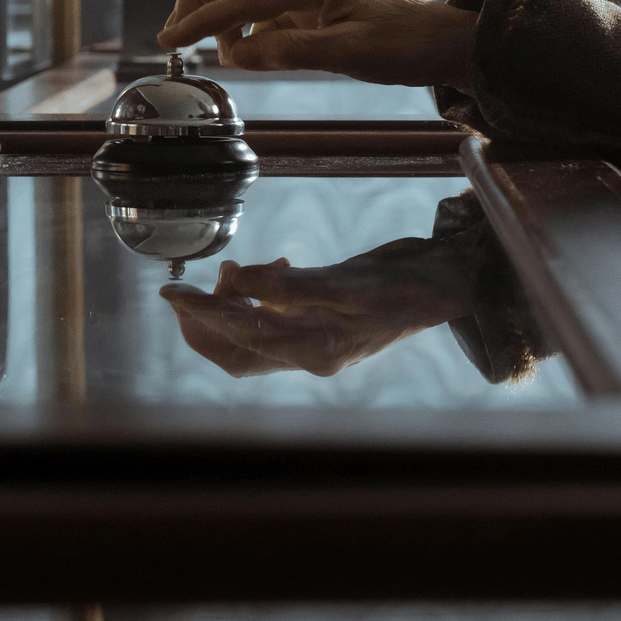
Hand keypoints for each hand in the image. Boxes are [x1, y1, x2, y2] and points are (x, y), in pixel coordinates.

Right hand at [156, 0, 476, 90]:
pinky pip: (266, 6)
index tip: (168, 41)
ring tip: (213, 49)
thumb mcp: (350, 55)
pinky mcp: (315, 0)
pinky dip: (245, 25)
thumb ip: (288, 52)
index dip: (198, 21)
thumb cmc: (408, 47)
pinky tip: (246, 49)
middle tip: (174, 34)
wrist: (450, 42)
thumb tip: (234, 55)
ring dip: (221, 13)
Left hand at [159, 237, 474, 378]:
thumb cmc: (409, 285)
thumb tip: (240, 280)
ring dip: (232, 300)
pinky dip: (259, 290)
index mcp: (317, 353)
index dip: (204, 317)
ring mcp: (313, 339)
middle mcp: (310, 353)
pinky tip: (271, 267)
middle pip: (236, 349)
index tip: (172, 294)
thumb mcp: (353, 284)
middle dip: (207, 317)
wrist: (447, 282)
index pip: (242, 341)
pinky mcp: (318, 320)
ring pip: (250, 331)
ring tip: (235, 267)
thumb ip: (295, 286)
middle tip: (186, 286)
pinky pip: (273, 314)